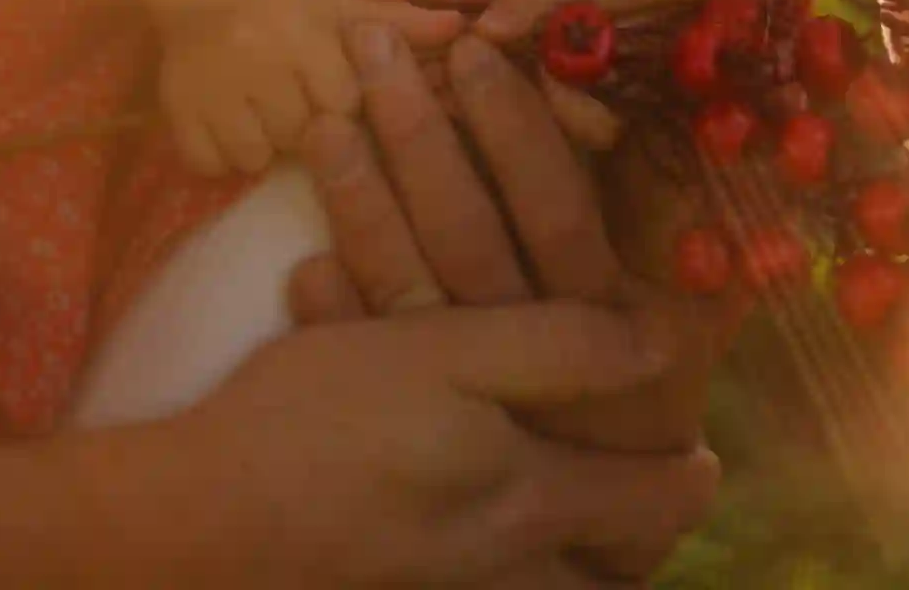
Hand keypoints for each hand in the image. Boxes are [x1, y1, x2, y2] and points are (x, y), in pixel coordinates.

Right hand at [156, 296, 717, 589]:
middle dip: (640, 549)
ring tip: (582, 530)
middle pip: (606, 580)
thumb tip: (665, 342)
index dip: (686, 479)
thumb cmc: (325, 419)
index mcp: (529, 503)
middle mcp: (504, 569)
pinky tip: (487, 535)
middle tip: (651, 506)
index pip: (650, 508)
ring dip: (576, 567)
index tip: (704, 451)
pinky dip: (508, 573)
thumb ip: (559, 346)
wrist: (204, 517)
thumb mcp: (444, 353)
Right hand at [159, 0, 462, 178]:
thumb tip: (464, 30)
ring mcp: (212, 84)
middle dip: (304, 126)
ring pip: (256, 156)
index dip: (344, 102)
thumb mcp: (342, 5)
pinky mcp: (175, 108)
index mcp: (304, 31)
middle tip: (294, 98)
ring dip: (263, 144)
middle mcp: (257, 56)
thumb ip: (401, 23)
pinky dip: (219, 156)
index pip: (345, 103)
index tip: (332, 87)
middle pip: (301, 134)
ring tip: (263, 110)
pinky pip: (208, 164)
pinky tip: (228, 125)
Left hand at [294, 28, 733, 511]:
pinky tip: (302, 256)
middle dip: (417, 133)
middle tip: (371, 44)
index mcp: (607, 319)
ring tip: (326, 118)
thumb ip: (687, 240)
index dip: (514, 129)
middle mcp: (535, 359)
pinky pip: (365, 363)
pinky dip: (333, 311)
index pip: (557, 210)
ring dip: (362, 202)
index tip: (472, 46)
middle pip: (466, 237)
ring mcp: (470, 399)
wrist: (601, 528)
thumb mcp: (686, 323)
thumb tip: (678, 123)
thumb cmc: (647, 390)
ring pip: (406, 291)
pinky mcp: (417, 423)